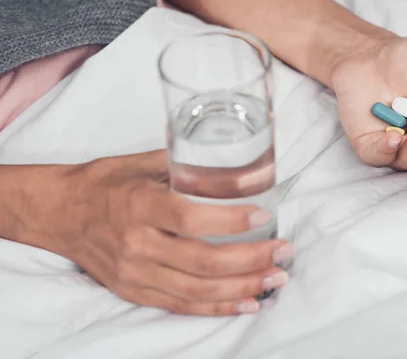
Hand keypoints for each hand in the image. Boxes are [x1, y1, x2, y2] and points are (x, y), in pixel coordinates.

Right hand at [42, 151, 293, 315]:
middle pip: (202, 261)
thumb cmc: (103, 183)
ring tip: (275, 278)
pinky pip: (180, 305)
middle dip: (251, 259)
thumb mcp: (140, 163)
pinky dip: (216, 307)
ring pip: (197, 289)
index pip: (190, 218)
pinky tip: (246, 303)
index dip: (230, 221)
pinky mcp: (133, 290)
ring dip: (242, 287)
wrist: (58, 213)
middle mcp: (137, 244)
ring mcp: (135, 273)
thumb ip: (183, 165)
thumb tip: (231, 164)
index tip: (263, 216)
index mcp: (139, 206)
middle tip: (283, 252)